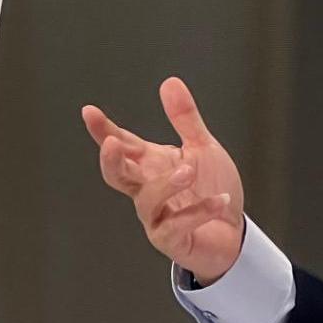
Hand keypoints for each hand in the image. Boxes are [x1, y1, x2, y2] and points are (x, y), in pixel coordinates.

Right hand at [82, 78, 245, 284]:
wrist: (233, 231)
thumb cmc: (212, 188)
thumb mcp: (202, 148)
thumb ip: (185, 119)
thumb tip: (169, 82)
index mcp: (151, 164)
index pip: (123, 145)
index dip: (104, 130)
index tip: (89, 112)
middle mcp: (147, 189)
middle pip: (117, 175)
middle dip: (111, 160)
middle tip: (112, 143)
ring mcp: (156, 218)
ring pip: (147, 200)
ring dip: (166, 184)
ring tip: (189, 171)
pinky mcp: (171, 240)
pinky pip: (177, 225)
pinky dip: (200, 210)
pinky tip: (220, 200)